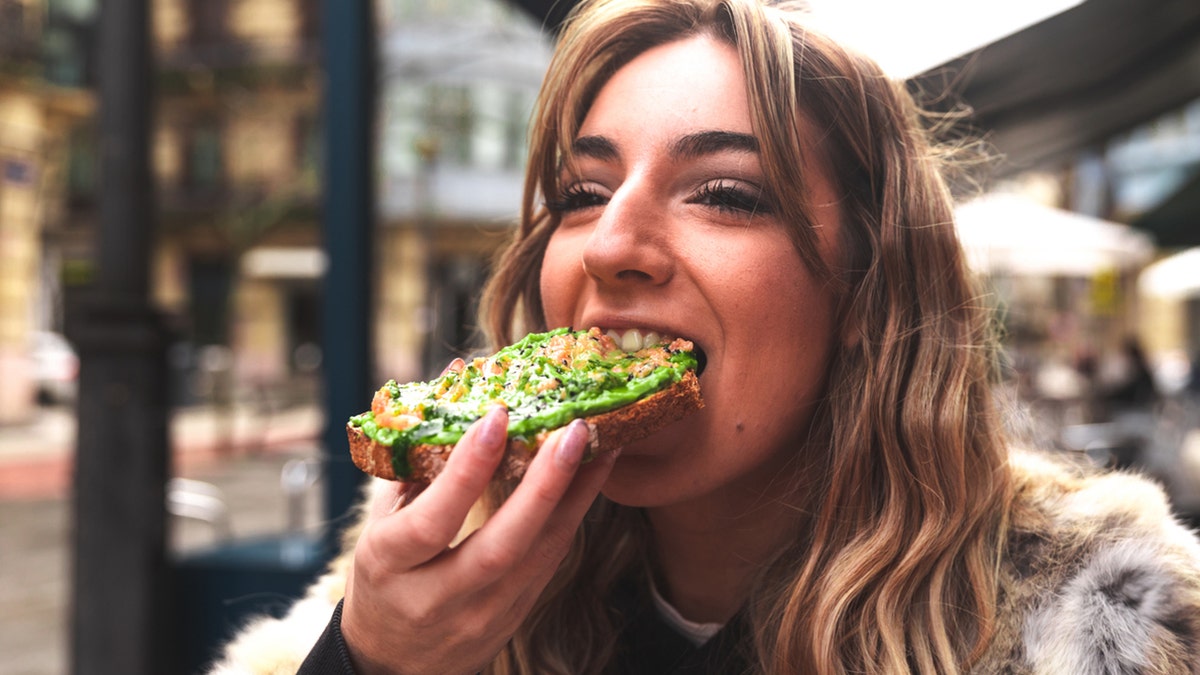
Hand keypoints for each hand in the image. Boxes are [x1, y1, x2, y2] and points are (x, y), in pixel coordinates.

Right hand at [340, 406, 616, 674]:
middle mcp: (436, 599)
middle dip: (543, 485)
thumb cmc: (385, 576)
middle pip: (499, 546)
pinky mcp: (513, 621)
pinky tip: (591, 480)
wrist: (395, 662)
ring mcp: (479, 616)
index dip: (466, 470)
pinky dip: (572, 517)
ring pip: (538, 557)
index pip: (431, 521)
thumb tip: (458, 385)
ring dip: (575, 497)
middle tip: (573, 431)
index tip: (498, 416)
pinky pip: (549, 564)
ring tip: (600, 446)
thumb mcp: (381, 524)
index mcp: (389, 567)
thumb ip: (418, 465)